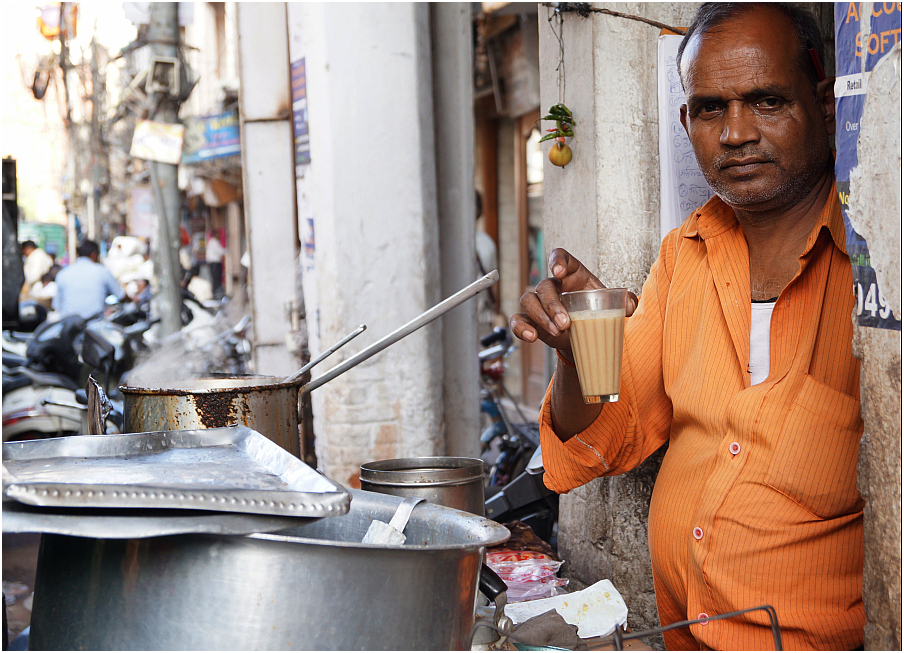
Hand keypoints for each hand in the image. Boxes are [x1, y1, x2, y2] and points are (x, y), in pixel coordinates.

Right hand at [510, 248, 637, 351]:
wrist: (586, 334)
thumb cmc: (596, 311)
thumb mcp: (612, 304)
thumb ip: (625, 302)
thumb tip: (630, 305)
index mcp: (572, 274)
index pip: (560, 257)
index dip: (556, 260)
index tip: (557, 271)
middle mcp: (553, 285)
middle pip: (544, 286)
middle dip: (552, 305)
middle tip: (565, 323)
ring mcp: (539, 302)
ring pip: (528, 301)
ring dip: (540, 317)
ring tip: (556, 332)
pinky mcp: (531, 320)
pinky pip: (517, 320)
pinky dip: (521, 328)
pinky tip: (531, 337)